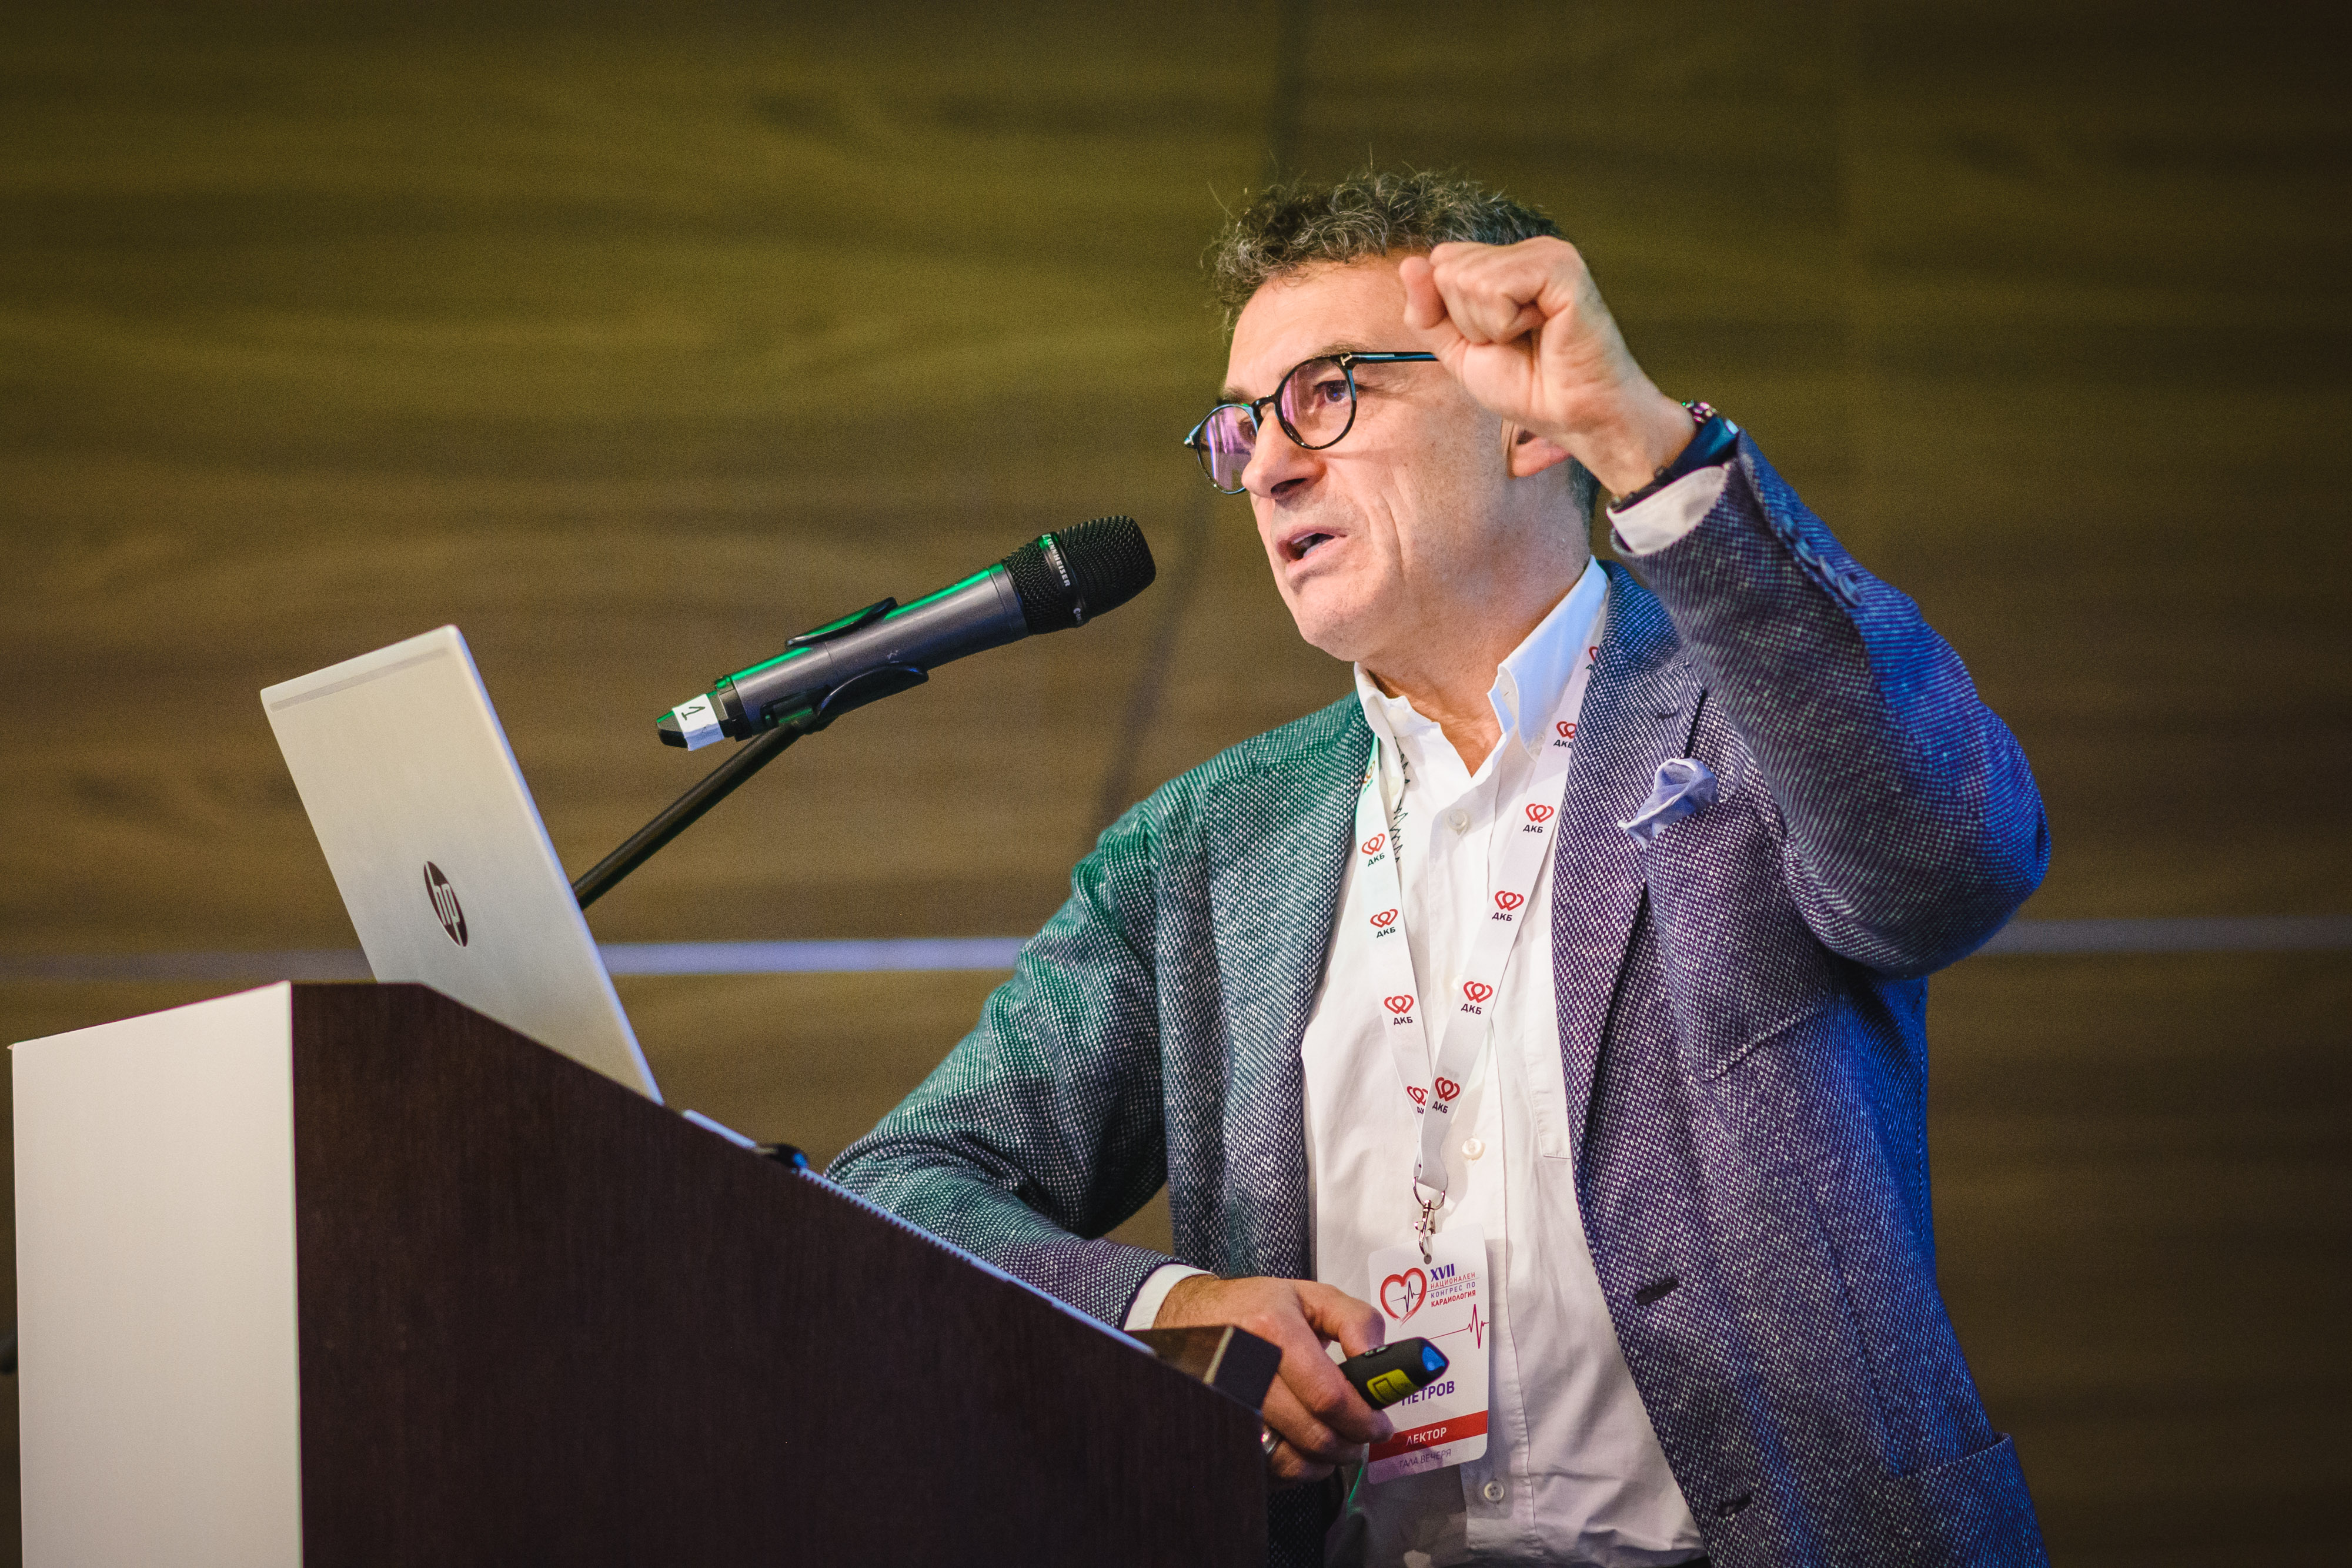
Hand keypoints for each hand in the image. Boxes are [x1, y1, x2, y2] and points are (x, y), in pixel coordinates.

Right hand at [1155, 1274, 1391, 1487]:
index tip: (1381, 1424)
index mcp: (1273, 1330)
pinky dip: (1295, 1469)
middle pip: (1312, 1433)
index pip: (1328, 1396)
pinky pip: (1267, 1468)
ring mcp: (1228, 1404)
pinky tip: (1305, 1448)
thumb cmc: (1258, 1306)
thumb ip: (1358, 1321)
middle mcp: (1246, 1368)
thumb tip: (1379, 1362)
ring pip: (1290, 1459)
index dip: (1363, 1418)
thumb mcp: (1315, 1296)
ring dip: (1324, 1461)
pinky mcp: (1222, 1428)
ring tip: (1337, 1442)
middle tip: (1363, 1435)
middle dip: (1350, 1443)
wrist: (1196, 1314)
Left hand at [1399, 237, 1694, 495]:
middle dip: (1468, 321)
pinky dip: (1506, 323)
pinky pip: (1495, 287)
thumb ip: (1427, 312)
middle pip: (1447, 268)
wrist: (1576, 417)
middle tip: (1516, 342)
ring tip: (1530, 338)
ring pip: (1466, 279)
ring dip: (1489, 326)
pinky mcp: (1561, 266)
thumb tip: (1409, 263)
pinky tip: (1543, 329)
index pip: (1440, 264)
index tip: (1496, 340)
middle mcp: (1526, 250)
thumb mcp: (1460, 351)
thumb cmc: (1529, 387)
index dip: (1452, 315)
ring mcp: (1545, 253)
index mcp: (1506, 263)